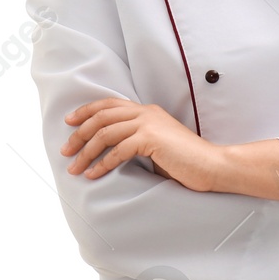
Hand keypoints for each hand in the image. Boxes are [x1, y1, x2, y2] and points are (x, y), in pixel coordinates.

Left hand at [61, 98, 222, 191]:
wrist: (213, 165)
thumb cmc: (187, 161)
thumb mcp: (158, 144)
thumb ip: (137, 139)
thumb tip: (109, 149)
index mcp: (148, 111)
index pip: (109, 104)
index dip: (85, 111)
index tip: (69, 122)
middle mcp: (146, 112)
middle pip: (101, 117)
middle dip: (78, 135)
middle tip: (65, 152)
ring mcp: (149, 124)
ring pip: (104, 133)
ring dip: (85, 152)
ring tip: (75, 168)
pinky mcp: (151, 139)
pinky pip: (117, 150)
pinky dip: (102, 164)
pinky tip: (94, 174)